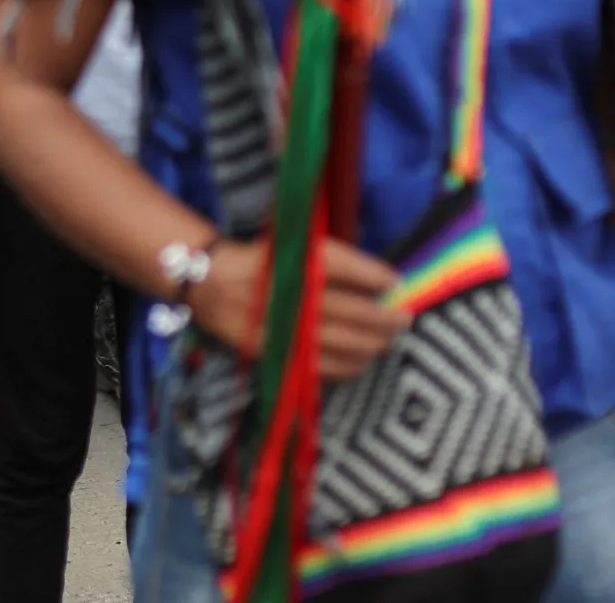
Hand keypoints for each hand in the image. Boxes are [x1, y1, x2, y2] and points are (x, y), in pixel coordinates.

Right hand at [186, 236, 406, 380]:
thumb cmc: (260, 262)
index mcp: (293, 262)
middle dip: (385, 318)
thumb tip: (379, 280)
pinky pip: (323, 367)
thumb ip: (330, 259)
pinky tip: (364, 360)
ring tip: (390, 339)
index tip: (396, 282)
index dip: (374, 275)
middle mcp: (291, 295)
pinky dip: (350, 366)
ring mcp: (286, 329)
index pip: (342, 266)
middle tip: (405, 318)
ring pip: (343, 343)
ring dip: (374, 344)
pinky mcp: (278, 353)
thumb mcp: (291, 246)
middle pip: (351, 310)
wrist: (209, 283)